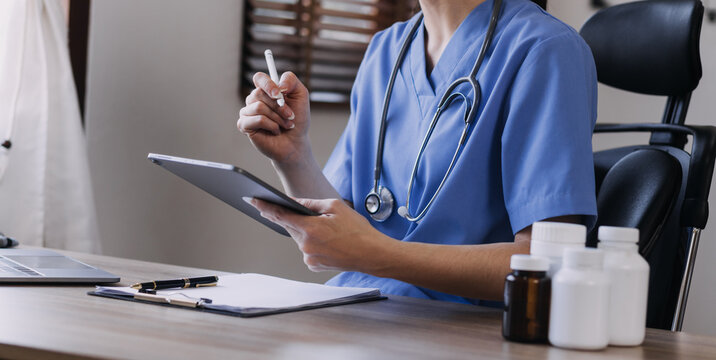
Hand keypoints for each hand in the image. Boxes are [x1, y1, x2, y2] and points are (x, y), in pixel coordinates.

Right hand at [237, 71, 310, 164]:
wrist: (296, 142)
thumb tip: (279, 84)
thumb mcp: (301, 95)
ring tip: (285, 125)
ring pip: (259, 107)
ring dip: (277, 118)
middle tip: (291, 115)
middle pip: (259, 93)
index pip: (259, 78)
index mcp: (265, 90)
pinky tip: (275, 131)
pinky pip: (257, 119)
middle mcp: (254, 99)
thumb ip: (291, 81)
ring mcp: (247, 112)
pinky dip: (271, 126)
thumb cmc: (297, 119)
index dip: (268, 84)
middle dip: (279, 106)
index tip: (279, 94)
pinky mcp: (244, 124)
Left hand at [246, 197, 391, 271]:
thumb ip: (312, 204)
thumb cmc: (357, 230)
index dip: (265, 207)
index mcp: (310, 228)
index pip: (280, 215)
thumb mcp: (336, 207)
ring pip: (300, 238)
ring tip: (329, 231)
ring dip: (307, 232)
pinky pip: (307, 250)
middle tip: (314, 217)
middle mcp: (305, 245)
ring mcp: (309, 258)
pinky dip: (313, 243)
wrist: (371, 254)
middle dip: (297, 219)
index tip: (253, 200)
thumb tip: (295, 202)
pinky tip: (329, 242)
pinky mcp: (313, 266)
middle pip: (290, 227)